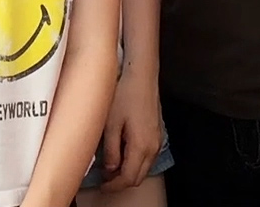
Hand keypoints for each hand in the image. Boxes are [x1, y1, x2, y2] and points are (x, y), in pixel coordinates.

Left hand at [98, 64, 162, 191]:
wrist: (141, 75)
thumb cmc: (125, 93)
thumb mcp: (111, 123)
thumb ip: (111, 150)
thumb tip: (110, 169)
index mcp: (141, 146)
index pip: (128, 178)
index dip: (113, 185)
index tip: (102, 184)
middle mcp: (153, 147)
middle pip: (138, 177)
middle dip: (121, 181)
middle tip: (105, 178)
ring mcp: (157, 140)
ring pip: (144, 167)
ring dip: (129, 171)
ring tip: (112, 165)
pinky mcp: (157, 132)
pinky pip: (148, 156)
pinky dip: (136, 160)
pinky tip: (123, 152)